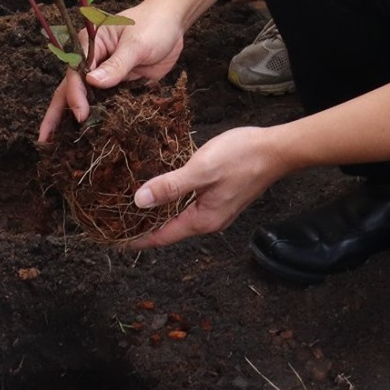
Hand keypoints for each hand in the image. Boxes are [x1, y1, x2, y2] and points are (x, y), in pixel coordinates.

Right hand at [37, 0, 185, 142]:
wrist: (173, 24)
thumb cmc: (154, 25)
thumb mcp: (136, 44)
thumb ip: (117, 64)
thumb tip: (92, 82)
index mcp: (90, 44)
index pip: (76, 72)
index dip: (75, 95)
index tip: (81, 115)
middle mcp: (92, 61)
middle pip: (70, 89)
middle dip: (57, 114)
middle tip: (44, 141)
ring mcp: (104, 76)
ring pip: (85, 100)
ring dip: (73, 121)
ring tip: (59, 148)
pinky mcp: (118, 87)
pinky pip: (104, 105)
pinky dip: (96, 121)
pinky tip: (89, 140)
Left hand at [123, 125, 288, 249]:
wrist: (276, 150)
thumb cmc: (242, 158)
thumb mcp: (201, 170)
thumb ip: (170, 186)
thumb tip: (139, 201)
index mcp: (202, 220)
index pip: (162, 236)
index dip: (136, 239)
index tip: (113, 240)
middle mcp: (209, 220)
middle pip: (169, 228)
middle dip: (144, 225)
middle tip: (116, 219)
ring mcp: (217, 209)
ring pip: (179, 215)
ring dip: (158, 211)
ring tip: (133, 204)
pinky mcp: (221, 196)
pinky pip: (190, 203)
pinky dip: (172, 199)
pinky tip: (163, 186)